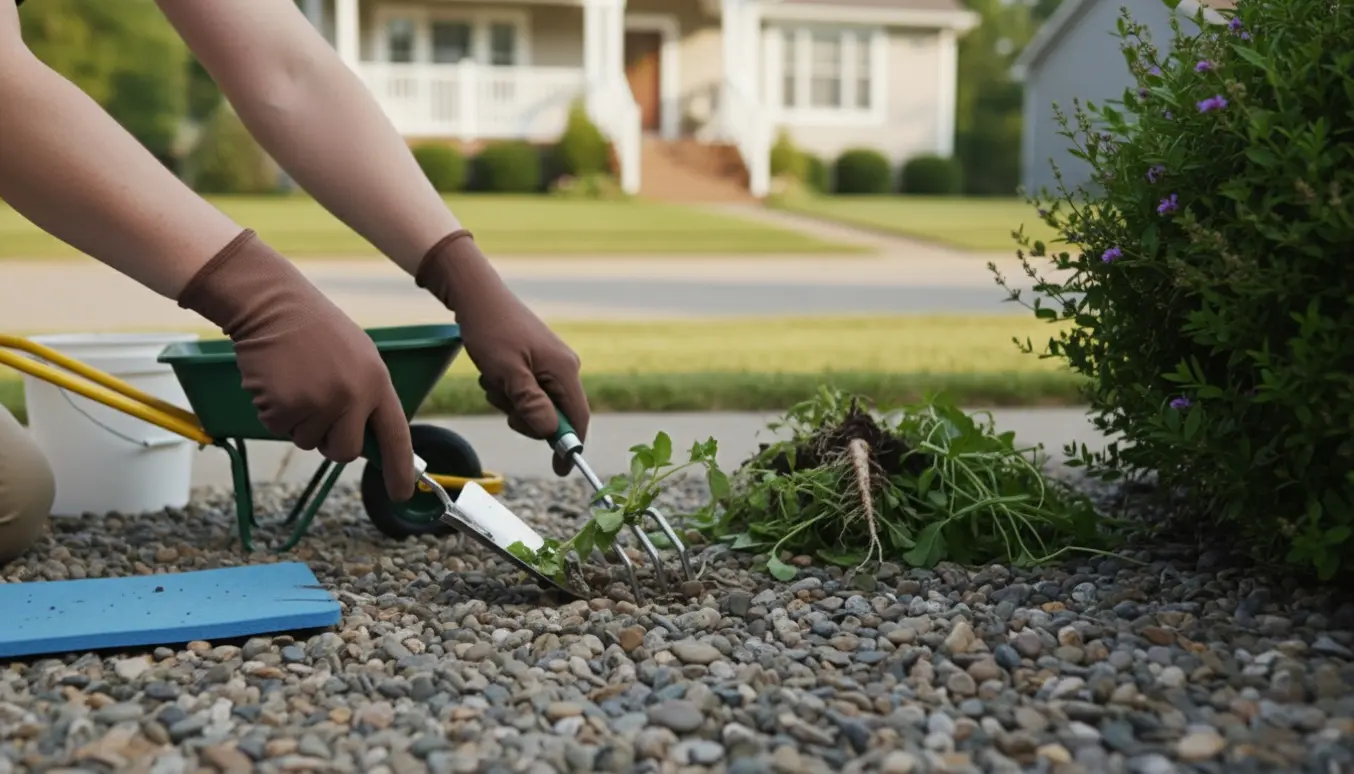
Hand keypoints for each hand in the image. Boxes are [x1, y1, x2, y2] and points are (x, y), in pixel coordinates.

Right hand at [178, 230, 415, 499]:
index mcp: (377, 382)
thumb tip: (369, 439)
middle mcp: (353, 397)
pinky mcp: (286, 407)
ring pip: (309, 442)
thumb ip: (367, 396)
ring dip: (298, 421)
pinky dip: (274, 413)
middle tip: (316, 406)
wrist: (272, 304)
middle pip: (344, 452)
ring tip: (296, 380)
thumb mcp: (358, 357)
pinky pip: (280, 430)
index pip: (395, 435)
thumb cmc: (314, 330)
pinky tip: (277, 380)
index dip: (400, 469)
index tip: (402, 495)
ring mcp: (320, 403)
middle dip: (329, 441)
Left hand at [414, 231, 589, 474]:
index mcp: (564, 370)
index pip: (578, 420)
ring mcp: (551, 363)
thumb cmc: (491, 331)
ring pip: (536, 404)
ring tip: (493, 378)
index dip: (570, 448)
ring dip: (511, 401)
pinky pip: (527, 390)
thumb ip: (532, 405)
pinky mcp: (537, 360)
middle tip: (502, 398)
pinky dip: (508, 389)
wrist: (477, 296)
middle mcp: (565, 367)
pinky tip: (493, 372)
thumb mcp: (507, 373)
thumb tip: (550, 434)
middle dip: (526, 416)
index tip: (559, 471)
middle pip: (555, 415)